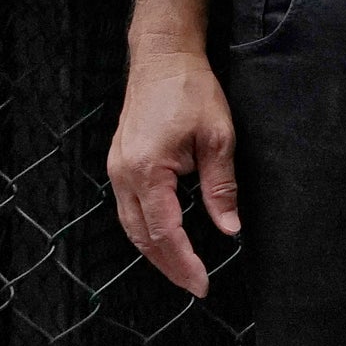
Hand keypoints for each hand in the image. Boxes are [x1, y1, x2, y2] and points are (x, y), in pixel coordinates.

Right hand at [107, 46, 240, 296]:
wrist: (162, 58)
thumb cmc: (190, 91)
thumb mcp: (218, 138)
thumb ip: (221, 187)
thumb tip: (229, 228)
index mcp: (146, 170)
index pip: (165, 232)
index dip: (184, 263)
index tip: (202, 284)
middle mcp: (123, 174)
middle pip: (142, 237)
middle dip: (168, 266)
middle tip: (195, 286)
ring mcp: (116, 169)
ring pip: (131, 226)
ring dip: (155, 253)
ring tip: (182, 271)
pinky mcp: (119, 163)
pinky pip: (129, 209)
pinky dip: (146, 231)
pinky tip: (165, 240)